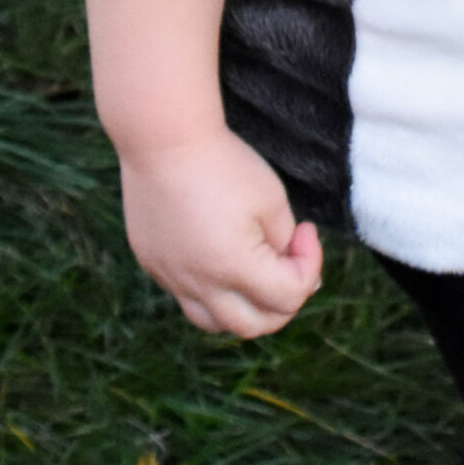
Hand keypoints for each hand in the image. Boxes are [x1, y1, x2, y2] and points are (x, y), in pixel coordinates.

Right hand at [117, 125, 322, 336]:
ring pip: (214, 322)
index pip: (289, 296)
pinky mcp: (153, 263)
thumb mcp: (271, 199)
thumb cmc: (224, 163)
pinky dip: (211, 290)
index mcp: (234, 267)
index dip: (310, 266)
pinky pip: (186, 295)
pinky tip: (219, 255)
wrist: (163, 138)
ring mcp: (170, 277)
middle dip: (283, 303)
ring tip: (255, 275)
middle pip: (253, 326)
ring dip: (243, 308)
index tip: (306, 231)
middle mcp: (199, 283)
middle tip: (291, 268)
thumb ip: (284, 243)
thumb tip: (293, 272)